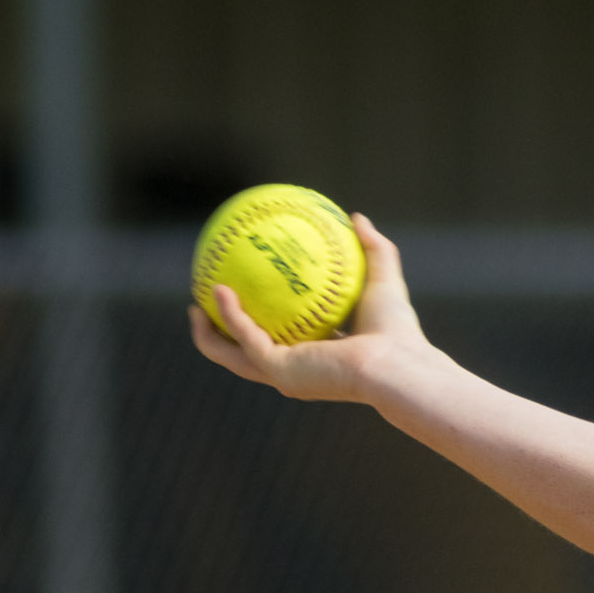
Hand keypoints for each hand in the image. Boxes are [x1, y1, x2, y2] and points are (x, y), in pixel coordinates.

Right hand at [188, 214, 429, 401]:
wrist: (396, 363)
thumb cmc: (397, 332)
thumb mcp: (383, 280)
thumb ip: (374, 250)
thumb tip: (356, 217)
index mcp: (320, 356)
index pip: (285, 342)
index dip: (263, 323)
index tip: (248, 297)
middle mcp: (299, 370)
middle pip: (247, 355)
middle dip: (224, 334)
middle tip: (209, 306)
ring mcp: (286, 376)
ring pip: (232, 356)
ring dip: (210, 334)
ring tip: (196, 305)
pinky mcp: (280, 372)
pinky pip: (244, 338)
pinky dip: (229, 315)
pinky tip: (218, 289)